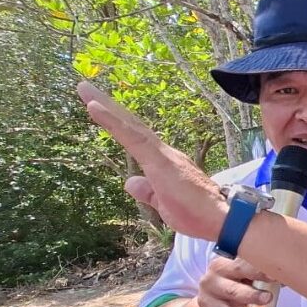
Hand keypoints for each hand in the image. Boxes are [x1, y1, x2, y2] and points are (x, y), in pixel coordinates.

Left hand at [77, 81, 226, 240]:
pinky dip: (112, 122)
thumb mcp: (164, 205)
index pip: (137, 139)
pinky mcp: (159, 160)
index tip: (97, 107)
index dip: (117, 123)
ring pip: (130, 127)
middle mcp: (165, 153)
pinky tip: (94, 108)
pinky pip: (131, 137)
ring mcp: (163, 155)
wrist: (222, 218)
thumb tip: (130, 181)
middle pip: (131, 126)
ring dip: (106, 107)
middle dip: (108, 106)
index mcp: (165, 164)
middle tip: (84, 87)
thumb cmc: (198, 215)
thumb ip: (147, 192)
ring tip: (85, 90)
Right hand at [196, 257, 274, 306]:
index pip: (247, 256)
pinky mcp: (207, 305)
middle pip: (239, 270)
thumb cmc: (235, 285)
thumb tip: (287, 278)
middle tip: (276, 280)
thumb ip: (260, 276)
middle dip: (259, 275)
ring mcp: (210, 287)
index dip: (263, 262)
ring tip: (265, 300)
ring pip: (233, 290)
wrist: (211, 302)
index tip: (278, 268)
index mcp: (230, 257)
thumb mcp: (244, 278)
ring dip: (251, 295)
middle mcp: (218, 268)